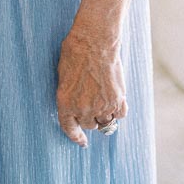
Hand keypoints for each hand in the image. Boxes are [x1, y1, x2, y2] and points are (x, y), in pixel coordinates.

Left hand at [55, 23, 127, 146]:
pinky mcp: (117, 100)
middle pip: (90, 124)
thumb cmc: (75, 52)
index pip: (69, 128)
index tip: (82, 142)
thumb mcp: (63, 75)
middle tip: (93, 103)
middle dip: (91, 117)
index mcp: (65, 103)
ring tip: (105, 98)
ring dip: (105, 114)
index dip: (76, 137)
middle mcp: (83, 109)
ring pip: (105, 121)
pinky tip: (116, 98)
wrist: (95, 41)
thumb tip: (76, 103)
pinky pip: (120, 114)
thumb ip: (69, 94)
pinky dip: (119, 109)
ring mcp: (102, 106)